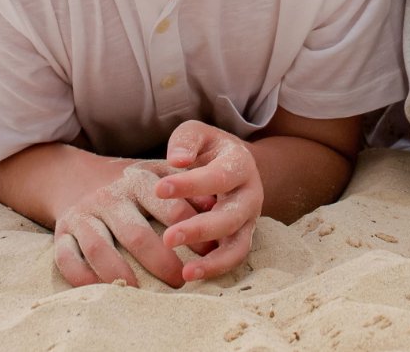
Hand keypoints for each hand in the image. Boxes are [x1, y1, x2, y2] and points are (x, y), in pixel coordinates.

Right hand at [51, 161, 199, 288]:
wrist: (76, 176)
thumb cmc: (131, 184)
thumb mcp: (158, 175)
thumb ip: (186, 186)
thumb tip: (214, 204)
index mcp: (137, 180)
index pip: (169, 206)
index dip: (191, 230)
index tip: (209, 252)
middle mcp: (109, 196)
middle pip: (136, 234)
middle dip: (161, 262)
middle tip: (180, 281)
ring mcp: (83, 214)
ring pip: (99, 247)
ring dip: (120, 274)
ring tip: (141, 293)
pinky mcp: (62, 231)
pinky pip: (66, 257)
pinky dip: (82, 277)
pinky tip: (103, 290)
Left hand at [152, 121, 263, 282]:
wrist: (232, 164)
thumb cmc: (208, 149)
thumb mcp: (198, 134)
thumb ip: (186, 141)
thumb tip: (177, 161)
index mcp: (240, 165)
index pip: (218, 177)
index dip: (190, 184)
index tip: (159, 189)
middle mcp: (250, 194)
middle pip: (230, 217)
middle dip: (200, 229)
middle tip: (168, 238)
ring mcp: (249, 220)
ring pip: (238, 245)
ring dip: (213, 260)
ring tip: (185, 272)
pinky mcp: (243, 238)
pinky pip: (234, 258)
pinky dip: (216, 269)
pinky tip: (190, 274)